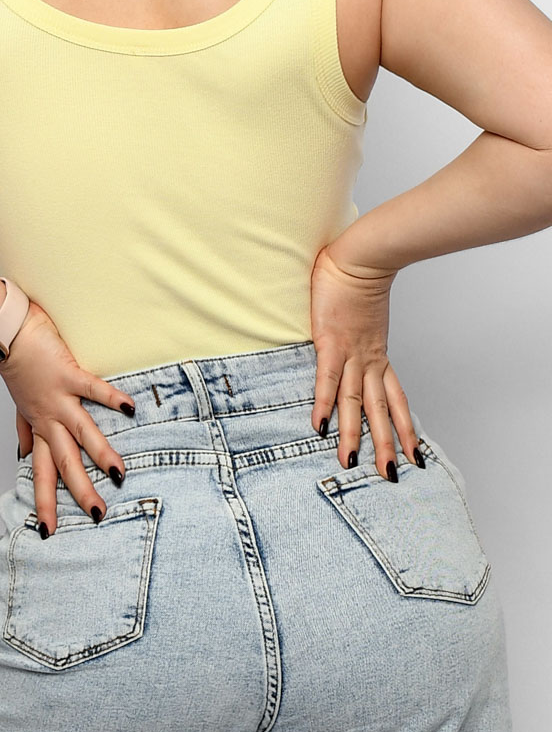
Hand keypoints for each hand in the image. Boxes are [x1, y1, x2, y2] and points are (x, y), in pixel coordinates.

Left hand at [0, 300, 135, 536]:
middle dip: (79, 490)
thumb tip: (19, 453)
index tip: (47, 530)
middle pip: (63, 462)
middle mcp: (47, 418)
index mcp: (38, 427)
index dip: (44, 501)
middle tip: (96, 516)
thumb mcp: (18, 405)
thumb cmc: (16, 364)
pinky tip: (130, 408)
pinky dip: (110, 397)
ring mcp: (58, 398)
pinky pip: (92, 389)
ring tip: (118, 475)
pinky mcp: (67, 374)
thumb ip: (23, 430)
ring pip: (80, 433)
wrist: (3, 332)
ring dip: (99, 454)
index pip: (41, 472)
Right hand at [309, 242, 422, 478]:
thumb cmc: (358, 276)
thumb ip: (359, 327)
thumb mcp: (364, 312)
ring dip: (355, 435)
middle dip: (384, 444)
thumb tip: (352, 328)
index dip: (404, 427)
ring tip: (354, 463)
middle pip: (379, 410)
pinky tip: (319, 425)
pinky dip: (323, 403)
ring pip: (355, 402)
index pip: (395, 398)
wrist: (361, 256)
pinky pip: (326, 378)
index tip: (413, 452)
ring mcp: (349, 352)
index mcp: (377, 354)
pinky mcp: (329, 342)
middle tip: (390, 475)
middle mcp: (368, 359)